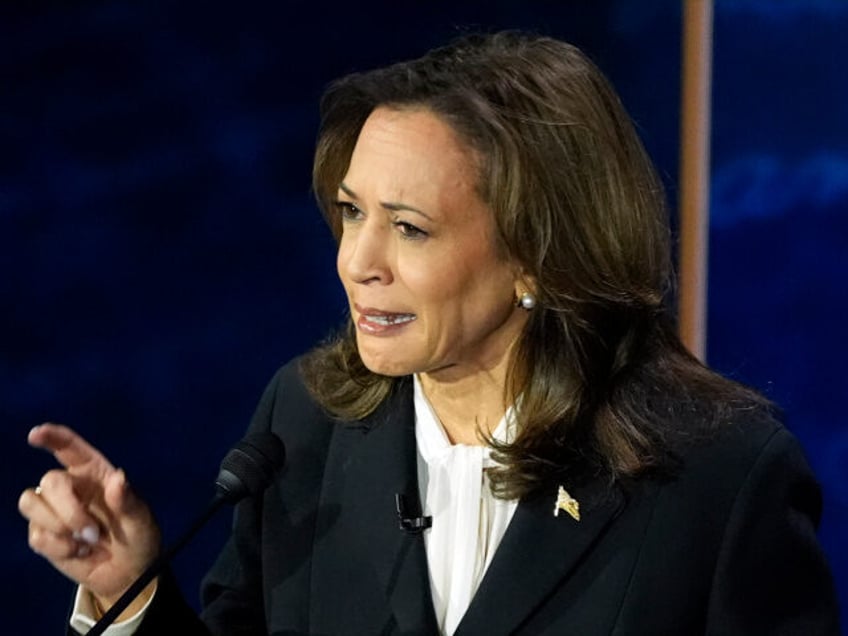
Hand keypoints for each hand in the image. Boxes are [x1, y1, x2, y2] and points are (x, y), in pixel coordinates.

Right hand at [18, 423, 160, 613]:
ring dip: (58, 526)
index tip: (36, 434)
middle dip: (67, 508)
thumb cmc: (138, 537)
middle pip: (49, 481)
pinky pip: (36, 536)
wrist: (127, 573)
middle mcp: (72, 487)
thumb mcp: (141, 520)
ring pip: (31, 503)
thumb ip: (128, 501)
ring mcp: (54, 511)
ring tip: (87, 541)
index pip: (70, 447)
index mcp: (96, 473)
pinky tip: (79, 552)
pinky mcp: (44, 536)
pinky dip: (59, 547)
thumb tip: (117, 479)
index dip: (53, 436)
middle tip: (92, 532)